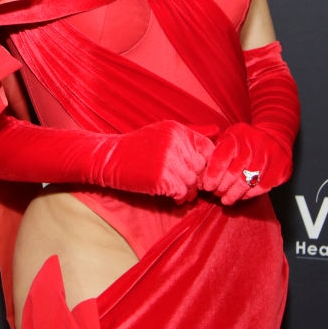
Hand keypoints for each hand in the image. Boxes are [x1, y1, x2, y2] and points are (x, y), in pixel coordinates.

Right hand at [94, 120, 214, 202]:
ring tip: (181, 193)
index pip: (208, 148)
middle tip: (190, 185)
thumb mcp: (164, 131)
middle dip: (198, 179)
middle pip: (201, 167)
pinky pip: (181, 192)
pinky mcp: (160, 178)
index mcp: (177, 130)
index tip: (200, 171)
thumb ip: (191, 132)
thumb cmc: (137, 146)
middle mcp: (175, 143)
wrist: (109, 158)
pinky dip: (179, 197)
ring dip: (189, 191)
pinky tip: (173, 197)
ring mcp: (167, 160)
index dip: (207, 162)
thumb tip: (218, 131)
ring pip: (192, 182)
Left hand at [200, 122, 290, 205]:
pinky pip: (261, 187)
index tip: (206, 186)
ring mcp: (269, 157)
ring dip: (234, 194)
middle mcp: (253, 145)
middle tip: (215, 194)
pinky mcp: (280, 168)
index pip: (220, 158)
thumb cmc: (245, 140)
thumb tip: (199, 171)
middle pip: (233, 174)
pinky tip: (242, 196)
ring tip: (226, 199)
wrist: (275, 137)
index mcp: (237, 136)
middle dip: (221, 187)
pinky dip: (249, 194)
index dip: (212, 175)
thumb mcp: (228, 136)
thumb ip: (215, 150)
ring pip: (247, 183)